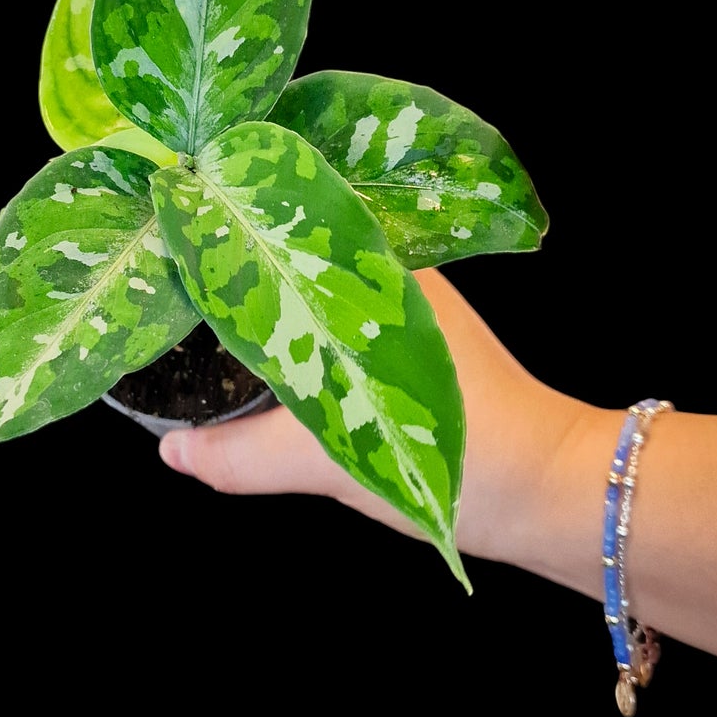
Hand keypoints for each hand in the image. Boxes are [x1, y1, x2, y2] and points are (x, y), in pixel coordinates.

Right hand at [158, 267, 587, 563]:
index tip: (161, 255)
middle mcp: (388, 265)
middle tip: (163, 300)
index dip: (218, 237)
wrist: (556, 494)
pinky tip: (257, 373)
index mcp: (372, 258)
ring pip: (308, 294)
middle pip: (286, 255)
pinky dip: (295, 344)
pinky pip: (331, 328)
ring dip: (263, 313)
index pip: (277, 222)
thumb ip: (242, 454)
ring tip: (195, 335)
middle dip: (231, 276)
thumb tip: (171, 451)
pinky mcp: (411, 346)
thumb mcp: (333, 454)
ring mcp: (402, 305)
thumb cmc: (459, 455)